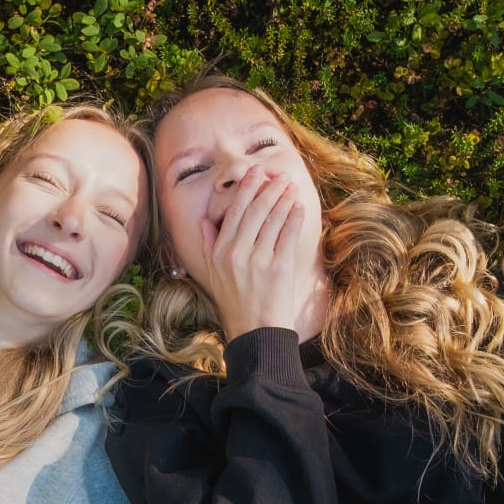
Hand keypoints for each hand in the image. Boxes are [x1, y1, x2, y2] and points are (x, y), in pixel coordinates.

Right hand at [198, 165, 309, 340]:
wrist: (255, 330)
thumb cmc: (235, 301)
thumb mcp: (213, 274)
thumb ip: (208, 244)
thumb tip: (205, 221)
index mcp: (220, 251)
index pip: (235, 211)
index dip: (247, 188)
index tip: (256, 173)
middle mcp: (237, 252)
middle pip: (256, 210)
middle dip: (269, 188)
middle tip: (280, 175)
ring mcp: (259, 259)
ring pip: (273, 218)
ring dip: (284, 198)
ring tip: (291, 186)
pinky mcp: (279, 266)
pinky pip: (288, 233)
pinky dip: (294, 216)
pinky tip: (298, 206)